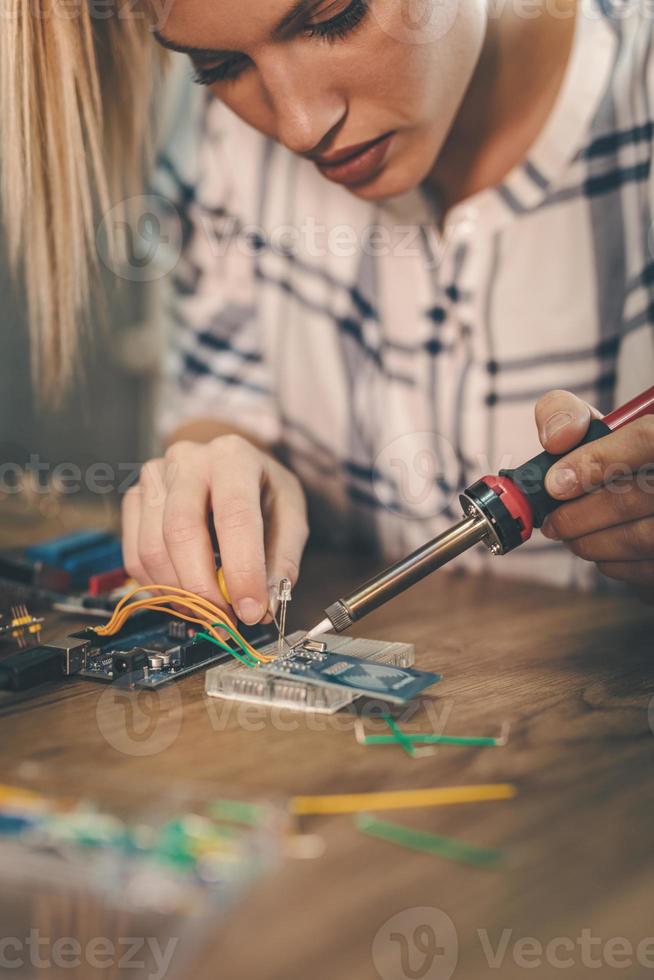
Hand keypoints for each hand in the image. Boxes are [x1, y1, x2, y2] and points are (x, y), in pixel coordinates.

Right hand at [121, 435, 308, 623]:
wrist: (229, 464)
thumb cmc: (261, 489)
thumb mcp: (290, 515)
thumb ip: (282, 560)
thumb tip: (266, 607)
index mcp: (234, 457)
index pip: (235, 516)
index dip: (242, 569)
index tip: (251, 610)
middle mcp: (188, 461)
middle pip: (181, 531)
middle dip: (202, 588)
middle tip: (223, 621)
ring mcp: (154, 478)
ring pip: (153, 548)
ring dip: (180, 594)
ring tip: (207, 612)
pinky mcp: (134, 499)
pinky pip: (135, 556)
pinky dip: (158, 587)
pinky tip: (184, 595)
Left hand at [535, 389, 653, 602]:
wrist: (648, 479)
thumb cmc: (624, 454)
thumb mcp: (603, 424)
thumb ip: (569, 415)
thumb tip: (555, 439)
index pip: (646, 438)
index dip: (597, 462)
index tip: (555, 484)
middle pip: (639, 497)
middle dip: (581, 515)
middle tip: (553, 523)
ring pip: (643, 538)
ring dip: (592, 542)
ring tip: (570, 536)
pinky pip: (648, 568)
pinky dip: (615, 563)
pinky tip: (601, 549)